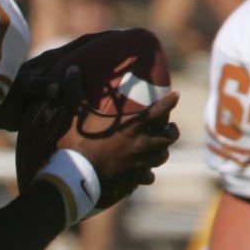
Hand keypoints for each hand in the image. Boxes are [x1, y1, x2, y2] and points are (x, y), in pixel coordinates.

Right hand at [57, 90, 179, 209]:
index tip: (177, 96)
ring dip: (162, 151)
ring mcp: (138, 164)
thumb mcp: (76, 113)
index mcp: (131, 127)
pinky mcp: (132, 180)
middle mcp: (140, 145)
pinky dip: (147, 175)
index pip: (158, 111)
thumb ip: (75, 90)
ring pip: (161, 157)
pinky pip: (147, 178)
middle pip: (167, 137)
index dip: (169, 102)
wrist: (75, 176)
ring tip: (161, 149)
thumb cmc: (77, 142)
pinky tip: (145, 176)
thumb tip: (72, 69)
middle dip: (171, 131)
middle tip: (171, 127)